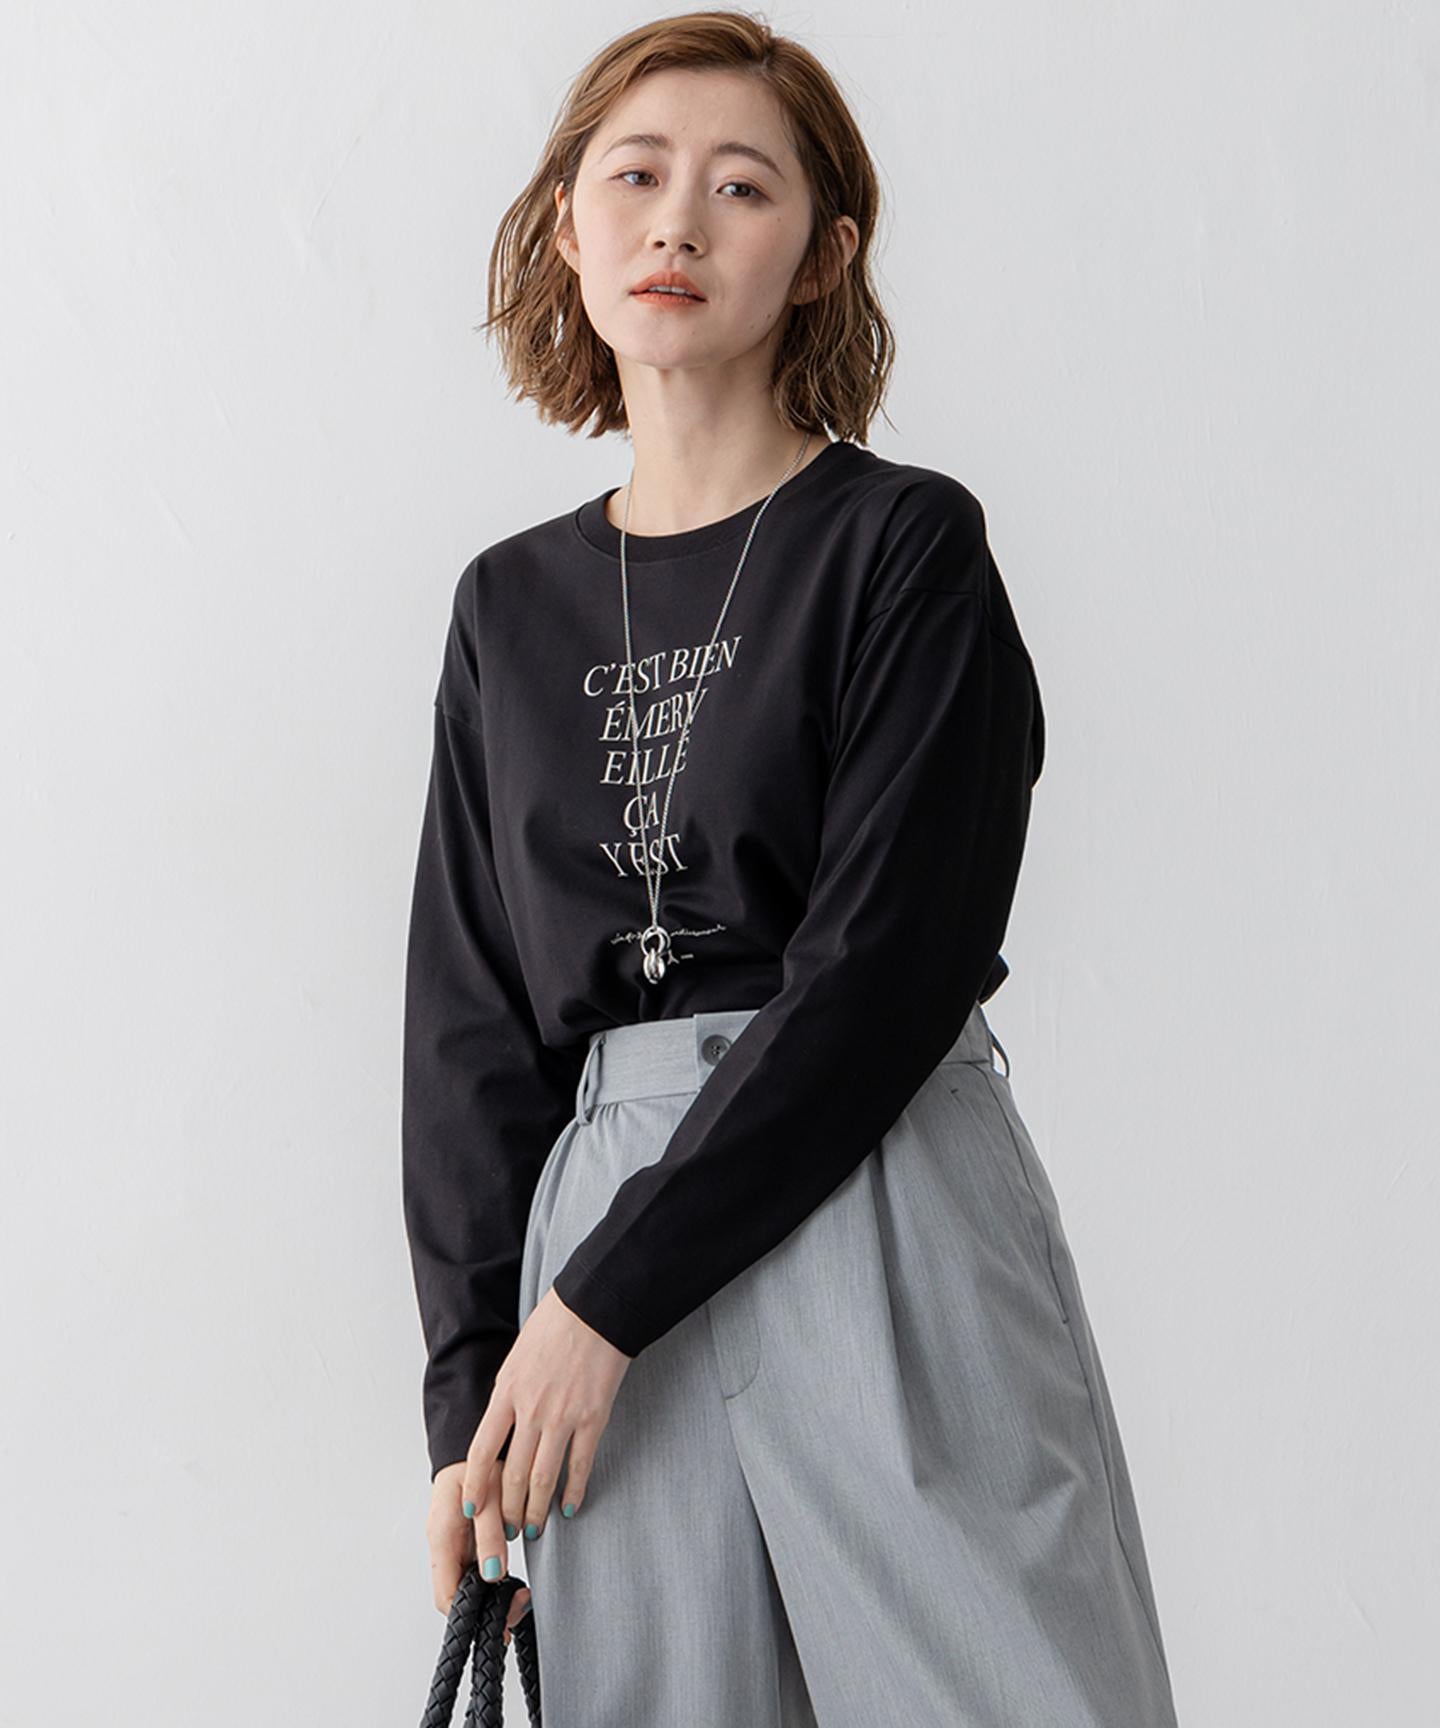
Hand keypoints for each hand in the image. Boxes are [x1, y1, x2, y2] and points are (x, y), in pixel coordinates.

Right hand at [426, 1458, 531, 1643]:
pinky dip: (494, 1575)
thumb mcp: (488, 1495)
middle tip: (519, 1606)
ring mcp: (456, 1543)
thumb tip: (494, 1574)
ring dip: (494, 1593)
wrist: (475, 1438)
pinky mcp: (468, 1536)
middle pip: (460, 1595)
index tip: (503, 1617)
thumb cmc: (478, 1460)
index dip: (472, 1615)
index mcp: (441, 1539)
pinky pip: (478, 1566)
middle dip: (488, 1607)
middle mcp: (445, 1545)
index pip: (447, 1598)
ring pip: (470, 1583)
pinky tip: (512, 1576)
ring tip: (520, 1596)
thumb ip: (489, 1534)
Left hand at [464, 1285, 632, 1548]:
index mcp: (506, 1392)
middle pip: (513, 1474)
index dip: (476, 1486)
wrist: (594, 1308)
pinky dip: (573, 1491)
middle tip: (506, 1530)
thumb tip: (502, 1425)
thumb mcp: (516, 1358)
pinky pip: (580, 1465)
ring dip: (536, 1511)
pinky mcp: (592, 1418)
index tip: (472, 1509)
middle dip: (507, 1510)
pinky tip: (569, 1508)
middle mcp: (531, 1410)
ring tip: (534, 1530)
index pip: (482, 1452)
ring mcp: (562, 1417)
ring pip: (543, 1478)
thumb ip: (508, 1394)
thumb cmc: (555, 1324)